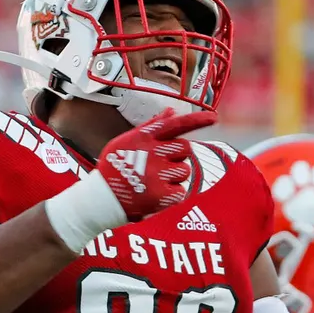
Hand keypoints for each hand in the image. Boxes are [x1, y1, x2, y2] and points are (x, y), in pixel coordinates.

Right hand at [44, 109, 216, 252]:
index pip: (175, 125)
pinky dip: (171, 195)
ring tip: (153, 182)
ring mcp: (158, 175)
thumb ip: (151, 127)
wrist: (99, 201)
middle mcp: (152, 154)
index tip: (213, 118)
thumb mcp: (126, 142)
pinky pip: (181, 191)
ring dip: (174, 177)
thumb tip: (171, 112)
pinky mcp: (162, 195)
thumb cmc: (114, 169)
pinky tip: (154, 195)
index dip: (197, 120)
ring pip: (185, 171)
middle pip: (185, 149)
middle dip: (178, 157)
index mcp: (143, 138)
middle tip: (159, 167)